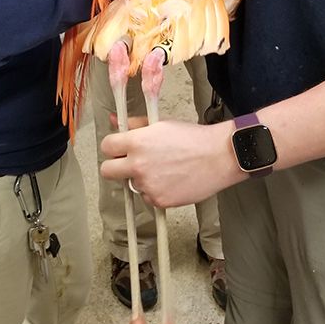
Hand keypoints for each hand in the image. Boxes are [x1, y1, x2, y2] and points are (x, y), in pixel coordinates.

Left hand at [101, 118, 235, 207]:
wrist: (218, 157)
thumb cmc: (193, 139)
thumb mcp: (161, 124)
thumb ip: (135, 125)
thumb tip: (116, 122)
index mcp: (137, 142)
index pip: (106, 146)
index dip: (113, 147)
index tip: (118, 148)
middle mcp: (138, 165)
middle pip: (107, 171)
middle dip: (115, 167)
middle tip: (129, 163)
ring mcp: (147, 185)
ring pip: (131, 184)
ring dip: (140, 179)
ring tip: (162, 169)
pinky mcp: (158, 200)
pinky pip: (147, 197)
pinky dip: (155, 191)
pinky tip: (170, 180)